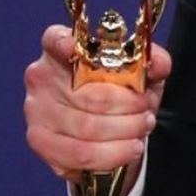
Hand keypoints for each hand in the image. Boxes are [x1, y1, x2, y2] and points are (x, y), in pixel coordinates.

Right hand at [23, 25, 170, 187]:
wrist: (107, 127)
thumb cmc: (118, 91)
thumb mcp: (140, 73)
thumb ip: (152, 63)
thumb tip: (159, 64)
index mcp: (60, 48)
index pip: (55, 40)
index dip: (65, 45)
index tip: (78, 50)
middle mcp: (42, 76)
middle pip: (89, 95)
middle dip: (128, 107)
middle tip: (146, 110)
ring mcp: (37, 110)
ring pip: (87, 128)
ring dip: (125, 131)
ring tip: (142, 128)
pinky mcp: (40, 141)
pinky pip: (80, 154)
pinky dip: (112, 154)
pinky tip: (129, 148)